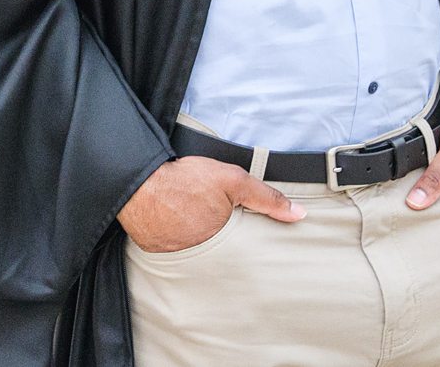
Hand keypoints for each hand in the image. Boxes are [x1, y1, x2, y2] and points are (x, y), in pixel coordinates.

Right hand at [117, 156, 303, 253]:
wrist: (139, 182)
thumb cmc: (185, 180)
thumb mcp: (233, 181)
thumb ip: (267, 198)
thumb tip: (299, 214)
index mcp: (225, 242)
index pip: (246, 254)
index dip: (248, 245)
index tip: (245, 235)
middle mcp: (203, 257)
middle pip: (224, 259)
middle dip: (227, 251)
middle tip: (219, 231)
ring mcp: (180, 259)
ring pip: (200, 259)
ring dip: (202, 248)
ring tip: (198, 229)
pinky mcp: (159, 255)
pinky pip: (176, 256)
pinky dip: (180, 246)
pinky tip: (179, 231)